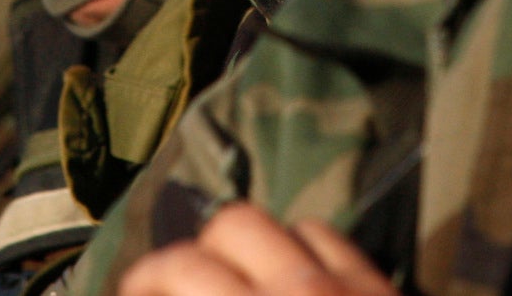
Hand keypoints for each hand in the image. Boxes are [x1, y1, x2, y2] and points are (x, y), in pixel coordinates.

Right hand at [119, 203, 398, 295]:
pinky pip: (329, 237)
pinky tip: (291, 271)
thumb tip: (162, 288)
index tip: (130, 289)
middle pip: (232, 227)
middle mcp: (297, 290)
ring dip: (248, 245)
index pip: (183, 267)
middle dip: (196, 254)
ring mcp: (347, 287)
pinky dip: (300, 244)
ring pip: (281, 222)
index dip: (145, 277)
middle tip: (175, 287)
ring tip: (232, 275)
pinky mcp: (381, 289)